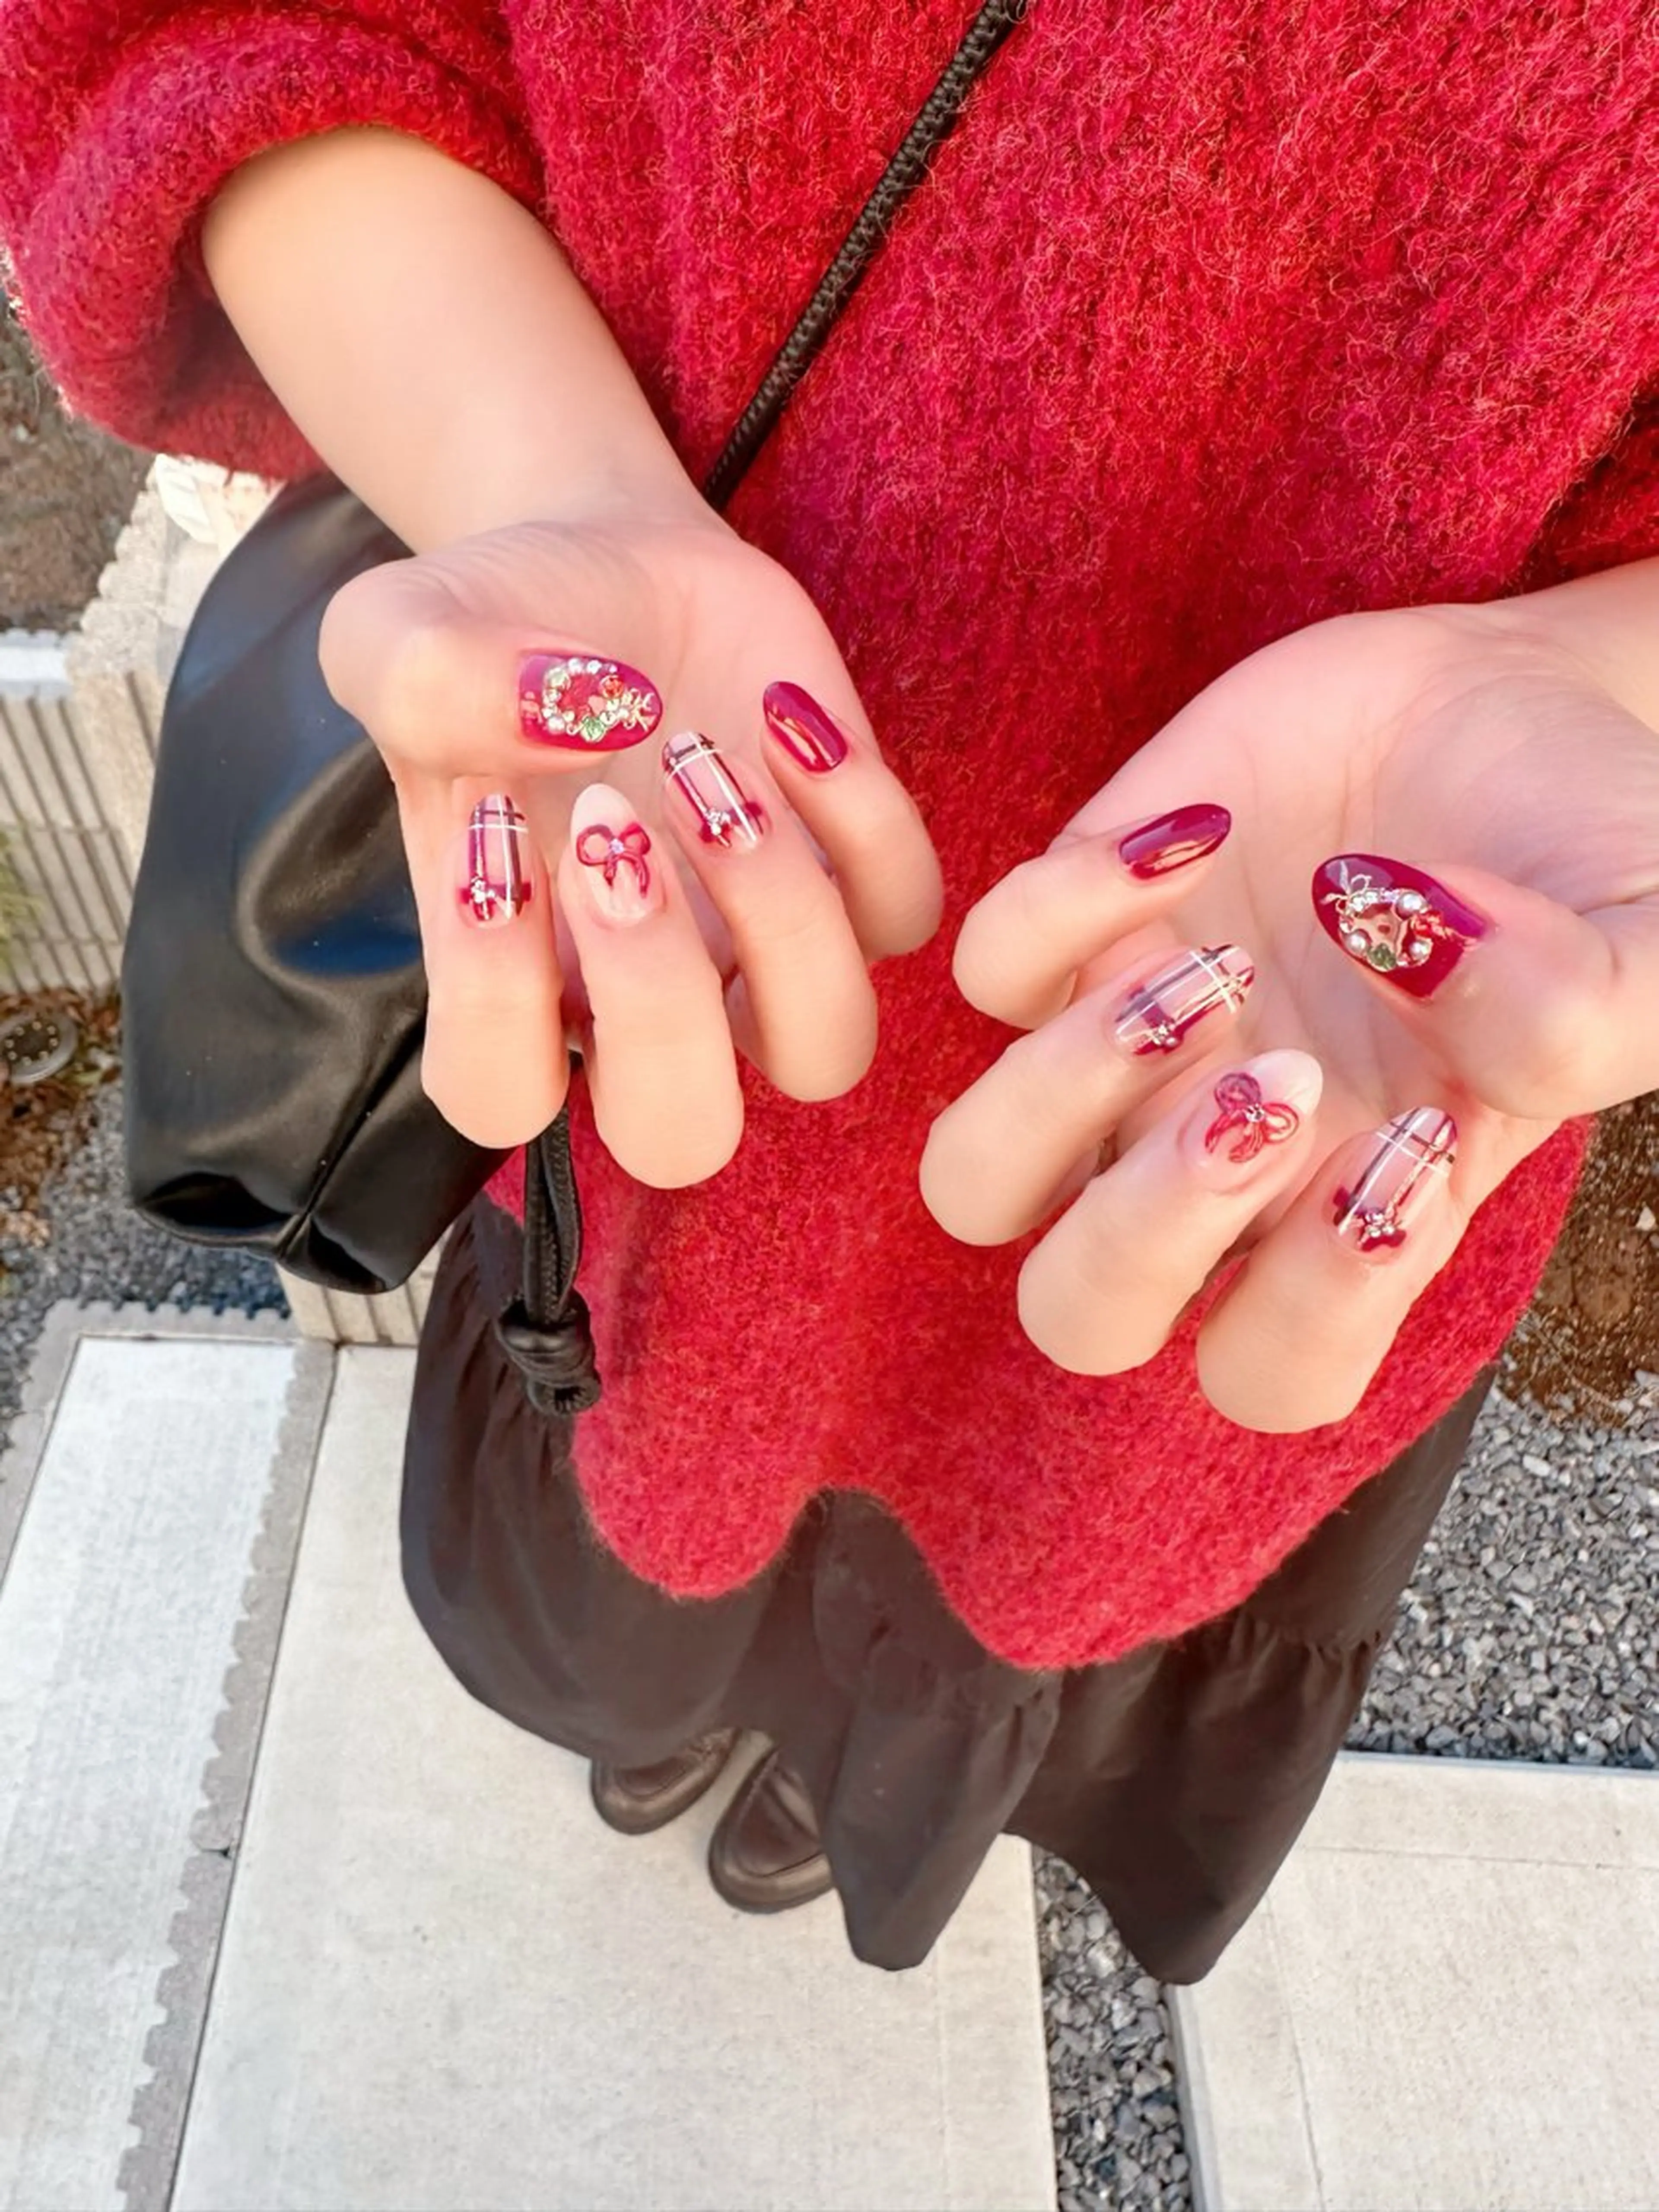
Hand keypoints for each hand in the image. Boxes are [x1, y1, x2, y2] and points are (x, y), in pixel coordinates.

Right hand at [319, 501, 940, 1180]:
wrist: (606, 556)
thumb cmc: (489, 627)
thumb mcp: (401, 633)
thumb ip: (423, 686)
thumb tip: (562, 724)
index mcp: (515, 981)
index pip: (500, 1098)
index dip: (496, 1000)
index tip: (491, 832)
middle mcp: (644, 1000)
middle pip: (681, 1135)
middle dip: (659, 997)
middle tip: (613, 821)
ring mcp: (758, 955)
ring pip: (824, 1051)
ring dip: (780, 912)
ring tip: (706, 763)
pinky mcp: (853, 877)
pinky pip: (905, 915)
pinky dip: (861, 816)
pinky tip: (781, 714)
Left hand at [921, 569, 1658, 1430]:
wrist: (1521, 704)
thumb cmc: (1594, 858)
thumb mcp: (1653, 952)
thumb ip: (1576, 1017)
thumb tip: (1412, 958)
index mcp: (1354, 1212)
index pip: (1270, 1371)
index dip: (1317, 1305)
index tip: (1415, 1144)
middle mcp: (1218, 1159)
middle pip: (1079, 1312)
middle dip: (1148, 1228)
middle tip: (1276, 1086)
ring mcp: (1131, 1048)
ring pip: (975, 1177)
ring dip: (1066, 1093)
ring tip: (1212, 976)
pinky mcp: (1083, 918)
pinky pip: (985, 966)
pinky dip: (1066, 904)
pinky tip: (1205, 833)